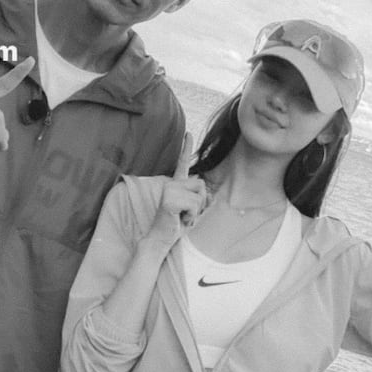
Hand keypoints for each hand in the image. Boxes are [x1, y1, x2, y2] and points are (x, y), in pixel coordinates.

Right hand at [146, 132, 206, 247]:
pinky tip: (179, 219)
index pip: (182, 163)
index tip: (188, 132)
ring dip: (195, 211)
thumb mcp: (192, 210)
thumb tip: (211, 195)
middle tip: (186, 214)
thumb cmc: (177, 226)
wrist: (161, 239)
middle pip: (201, 184)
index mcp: (175, 185)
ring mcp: (169, 190)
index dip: (185, 147)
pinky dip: (191, 216)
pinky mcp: (169, 199)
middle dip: (200, 202)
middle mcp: (171, 184)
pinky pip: (194, 204)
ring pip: (199, 195)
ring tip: (182, 217)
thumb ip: (199, 199)